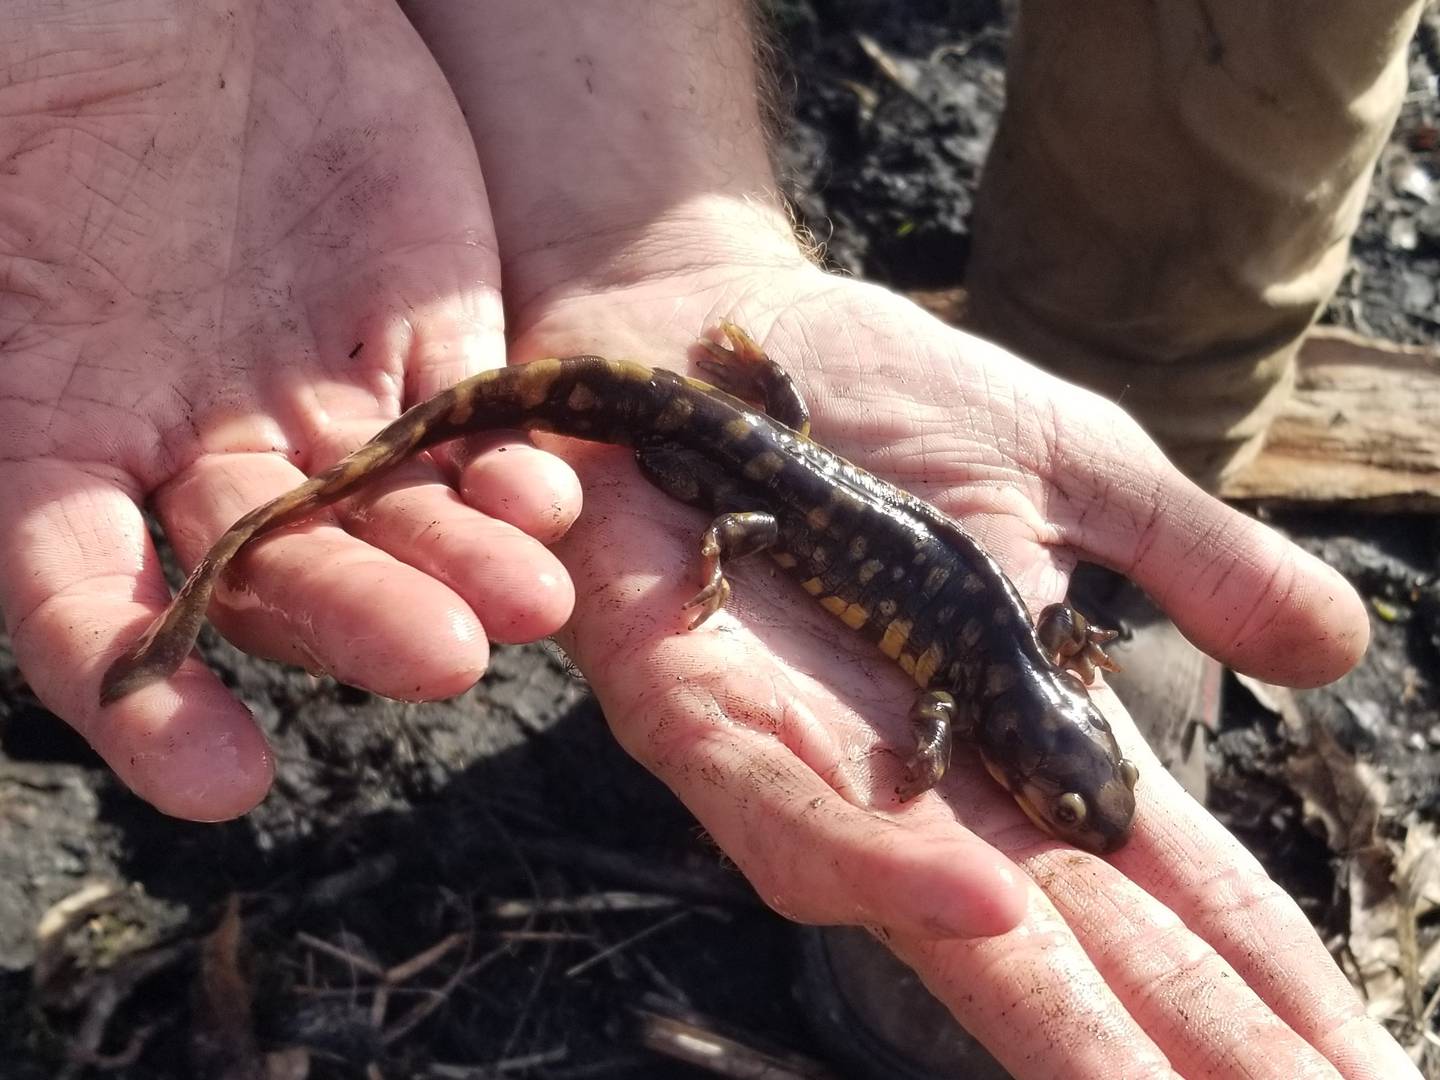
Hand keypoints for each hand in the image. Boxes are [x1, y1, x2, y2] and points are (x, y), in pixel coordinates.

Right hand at [0, 0, 579, 818]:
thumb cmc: (41, 70)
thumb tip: (15, 470)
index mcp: (56, 443)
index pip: (87, 607)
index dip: (144, 698)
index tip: (222, 780)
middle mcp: (194, 453)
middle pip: (276, 573)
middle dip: (357, 622)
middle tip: (441, 661)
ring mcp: (315, 401)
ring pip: (389, 516)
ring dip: (458, 566)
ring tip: (529, 602)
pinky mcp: (420, 339)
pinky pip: (465, 420)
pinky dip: (506, 464)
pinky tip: (548, 497)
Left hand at [504, 268, 1408, 1077]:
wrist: (710, 328)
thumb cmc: (879, 397)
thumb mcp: (1071, 471)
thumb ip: (1190, 563)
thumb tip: (1341, 653)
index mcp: (1022, 729)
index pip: (1170, 885)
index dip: (1265, 982)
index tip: (1372, 1075)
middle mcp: (924, 780)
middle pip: (1082, 947)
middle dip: (1198, 1051)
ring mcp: (807, 759)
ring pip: (942, 928)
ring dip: (1063, 1025)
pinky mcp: (691, 710)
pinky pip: (782, 809)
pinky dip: (882, 865)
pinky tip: (989, 905)